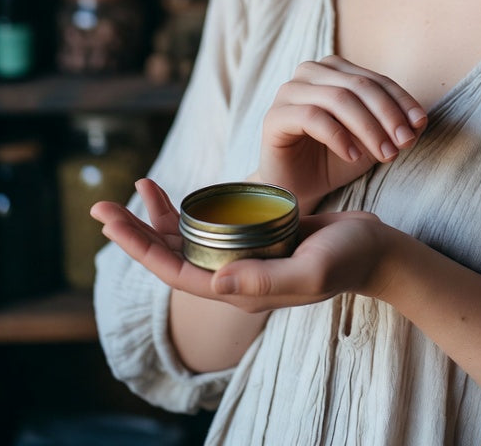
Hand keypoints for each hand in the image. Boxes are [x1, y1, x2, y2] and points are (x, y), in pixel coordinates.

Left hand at [90, 176, 397, 314]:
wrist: (377, 250)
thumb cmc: (348, 260)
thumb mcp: (311, 270)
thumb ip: (266, 281)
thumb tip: (215, 281)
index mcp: (239, 292)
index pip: (174, 272)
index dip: (139, 247)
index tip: (111, 219)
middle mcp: (235, 278)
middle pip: (173, 256)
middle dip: (137, 231)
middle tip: (103, 204)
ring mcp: (244, 259)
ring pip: (189, 240)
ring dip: (159, 218)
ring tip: (137, 187)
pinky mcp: (256, 240)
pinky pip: (212, 226)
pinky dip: (193, 208)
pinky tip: (184, 191)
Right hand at [255, 54, 427, 212]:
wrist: (297, 189)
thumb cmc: (334, 160)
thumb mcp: (371, 142)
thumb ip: (393, 127)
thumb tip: (420, 121)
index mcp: (334, 69)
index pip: (375, 79)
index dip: (401, 100)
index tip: (420, 125)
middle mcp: (310, 72)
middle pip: (358, 85)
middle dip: (387, 115)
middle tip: (404, 143)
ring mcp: (290, 91)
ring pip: (338, 98)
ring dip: (368, 128)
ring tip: (386, 154)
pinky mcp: (275, 116)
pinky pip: (312, 118)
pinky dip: (339, 137)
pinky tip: (354, 156)